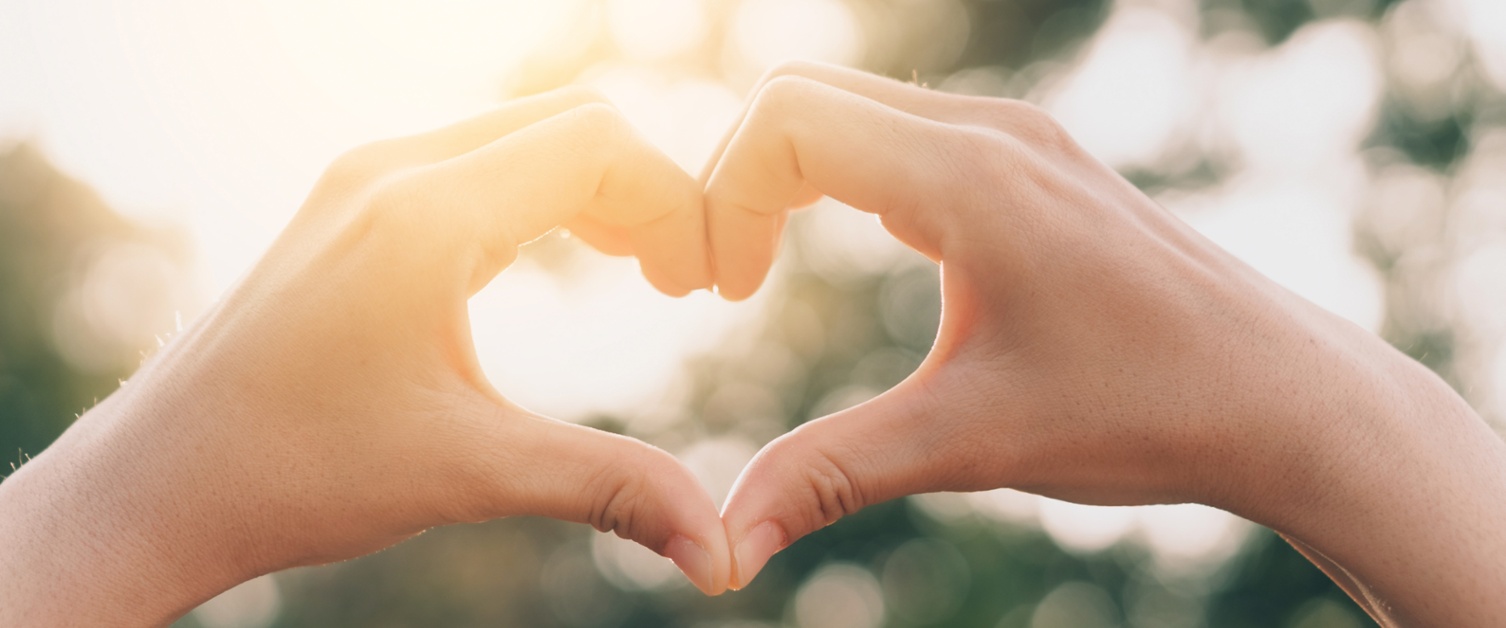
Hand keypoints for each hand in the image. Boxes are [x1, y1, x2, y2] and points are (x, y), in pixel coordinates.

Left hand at [0, 88, 731, 625]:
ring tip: (644, 269)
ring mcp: (365, 180)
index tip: (704, 288)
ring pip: (524, 133)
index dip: (677, 202)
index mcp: (424, 214)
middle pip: (572, 120)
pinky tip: (569, 257)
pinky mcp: (354, 205)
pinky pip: (480, 160)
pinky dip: (545, 193)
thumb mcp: (471, 474)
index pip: (599, 144)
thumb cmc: (297, 473)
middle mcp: (391, 170)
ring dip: (599, 188)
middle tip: (684, 280)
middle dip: (648, 189)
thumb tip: (722, 553)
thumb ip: (610, 490)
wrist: (161, 483)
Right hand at [706, 62, 1505, 625]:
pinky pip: (902, 131)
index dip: (721, 198)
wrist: (1285, 396)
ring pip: (852, 106)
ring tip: (759, 270)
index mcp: (968, 177)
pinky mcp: (1035, 164)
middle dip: (736, 179)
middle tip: (723, 282)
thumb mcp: (972, 442)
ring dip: (787, 173)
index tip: (721, 295)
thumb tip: (722, 549)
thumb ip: (832, 475)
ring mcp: (1018, 140)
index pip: (786, 122)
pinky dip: (843, 173)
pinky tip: (855, 249)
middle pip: (802, 96)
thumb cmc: (1146, 410)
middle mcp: (991, 132)